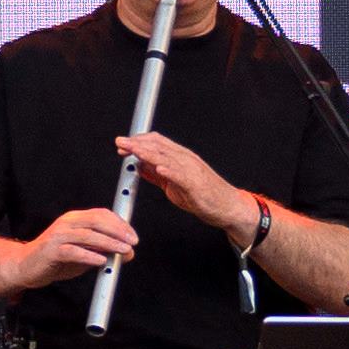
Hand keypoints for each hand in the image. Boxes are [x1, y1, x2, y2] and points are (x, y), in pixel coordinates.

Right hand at [28, 212, 139, 286]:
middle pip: (96, 221)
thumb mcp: (85, 253)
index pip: (101, 214)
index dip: (120, 223)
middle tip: (132, 242)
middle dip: (118, 231)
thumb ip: (104, 251)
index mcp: (75, 219)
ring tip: (122, 251)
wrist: (26, 266)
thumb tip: (128, 253)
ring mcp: (58, 235)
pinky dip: (89, 255)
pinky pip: (73, 251)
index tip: (133, 236)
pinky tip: (101, 261)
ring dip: (108, 242)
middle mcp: (67, 223)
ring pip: (87, 235)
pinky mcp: (51, 250)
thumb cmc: (56, 258)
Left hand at [111, 132, 248, 243]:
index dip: (138, 141)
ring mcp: (191, 170)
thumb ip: (156, 175)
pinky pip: (181, 175)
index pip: (156, 142)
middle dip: (137, 143)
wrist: (227, 206)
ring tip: (133, 150)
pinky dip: (169, 170)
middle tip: (120, 143)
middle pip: (158, 146)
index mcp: (180, 158)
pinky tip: (158, 168)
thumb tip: (138, 167)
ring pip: (167, 157)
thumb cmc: (203, 195)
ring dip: (148, 152)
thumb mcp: (173, 183)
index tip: (122, 145)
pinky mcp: (196, 184)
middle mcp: (185, 159)